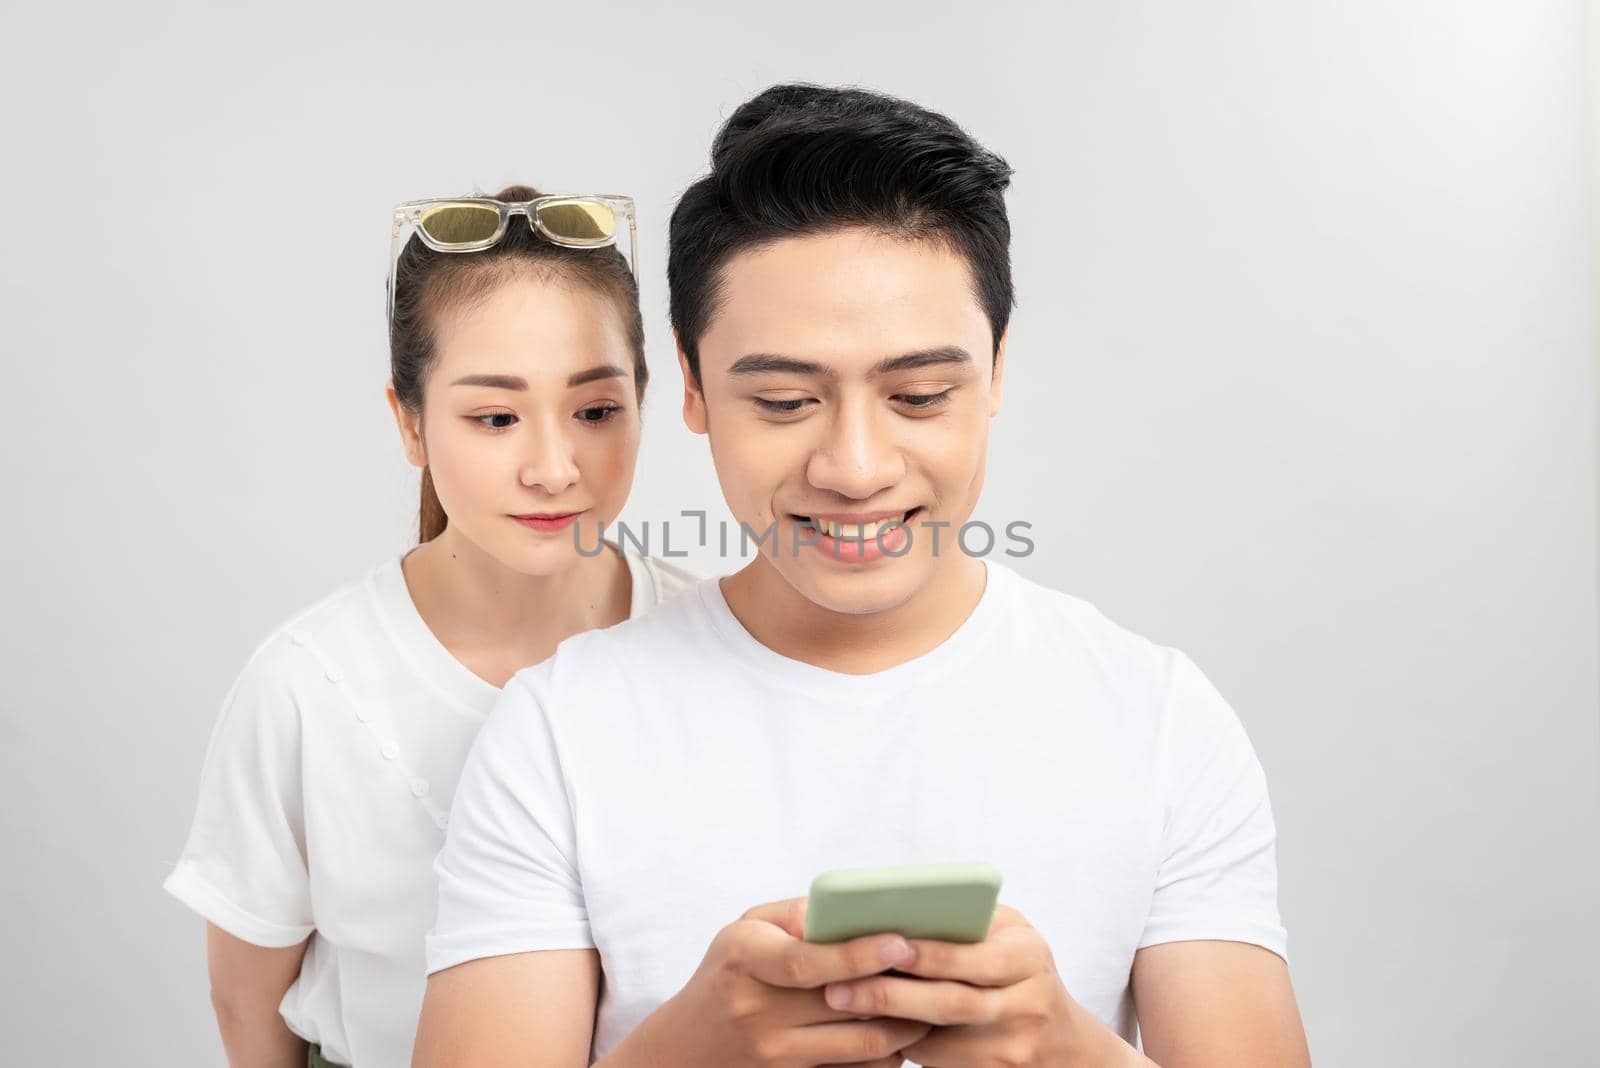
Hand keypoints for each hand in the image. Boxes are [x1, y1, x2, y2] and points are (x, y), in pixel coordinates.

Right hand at [616, 897, 931, 1067]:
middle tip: (942, 966)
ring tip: (933, 998)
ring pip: (861, 1046)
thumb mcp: (746, 929)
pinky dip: (887, 1054)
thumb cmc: (728, 971)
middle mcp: (756, 1011)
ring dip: (905, 1024)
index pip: (808, 961)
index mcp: (745, 960)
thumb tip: (861, 909)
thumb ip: (799, 915)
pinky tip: (905, 1033)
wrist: (685, 1047)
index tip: (903, 940)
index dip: (859, 953)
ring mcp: (773, 1054)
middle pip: (845, 1005)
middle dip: (899, 987)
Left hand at [819, 906, 1142, 1066]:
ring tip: (841, 1000)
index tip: (884, 944)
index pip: (974, 957)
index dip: (929, 953)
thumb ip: (970, 921)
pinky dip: (902, 1041)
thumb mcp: (1010, 934)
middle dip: (890, 993)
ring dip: (886, 1020)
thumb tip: (901, 907)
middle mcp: (1027, 1005)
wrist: (1063, 1043)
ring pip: (939, 1037)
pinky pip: (939, 1059)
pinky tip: (866, 1024)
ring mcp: (1013, 1048)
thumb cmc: (1019, 967)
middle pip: (950, 1003)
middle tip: (838, 985)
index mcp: (1029, 957)